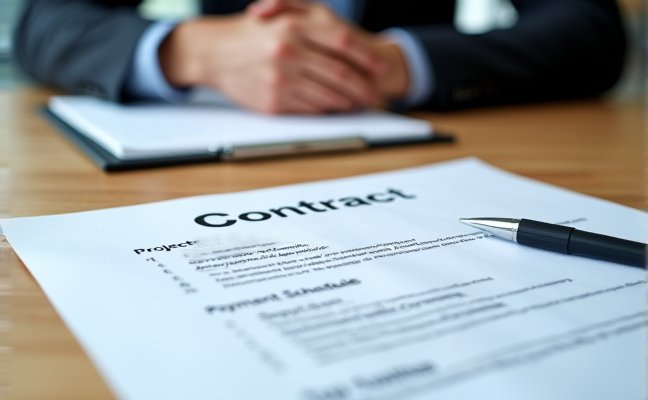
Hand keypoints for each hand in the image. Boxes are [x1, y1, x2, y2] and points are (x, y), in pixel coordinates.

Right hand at [159, 9, 384, 113]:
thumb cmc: (252, 31)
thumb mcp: (282, 10)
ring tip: (359, 102)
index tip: (381, 68)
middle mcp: (288, 50)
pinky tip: (334, 106)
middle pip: (340, 73)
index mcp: (294, 24)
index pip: (342, 41)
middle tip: (375, 94)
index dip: (366, 57)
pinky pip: (310, 108)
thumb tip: (349, 43)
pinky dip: (326, 109)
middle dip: (363, 86)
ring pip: (328, 95)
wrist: (213, 51)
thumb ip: (315, 18)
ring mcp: (280, 78)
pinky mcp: (273, 101)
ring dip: (348, 101)